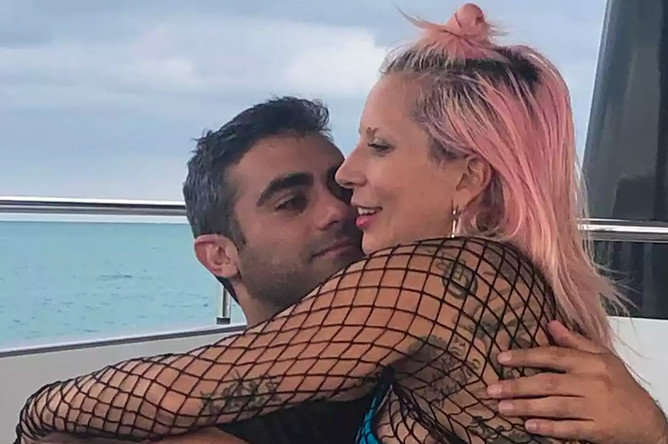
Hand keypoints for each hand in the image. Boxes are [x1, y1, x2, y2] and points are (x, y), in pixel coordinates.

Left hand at [485, 320, 667, 443]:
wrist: (648, 420)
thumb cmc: (621, 386)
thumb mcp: (603, 358)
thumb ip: (575, 342)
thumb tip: (550, 324)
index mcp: (591, 363)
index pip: (553, 356)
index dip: (526, 356)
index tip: (501, 358)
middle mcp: (592, 384)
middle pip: (549, 383)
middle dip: (517, 386)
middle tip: (492, 389)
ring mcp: (595, 408)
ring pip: (555, 406)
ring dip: (526, 407)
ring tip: (502, 407)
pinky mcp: (598, 430)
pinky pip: (570, 428)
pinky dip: (550, 428)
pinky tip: (529, 426)